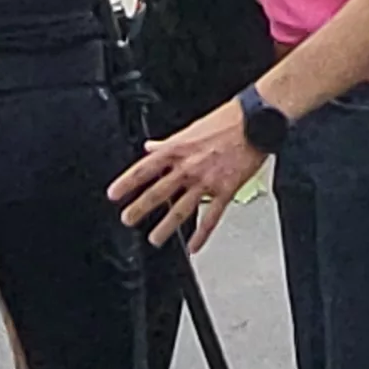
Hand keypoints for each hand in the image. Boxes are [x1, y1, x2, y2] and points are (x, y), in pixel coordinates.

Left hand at [113, 98, 269, 249]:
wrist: (255, 122)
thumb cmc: (226, 121)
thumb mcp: (190, 129)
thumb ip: (168, 143)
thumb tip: (149, 147)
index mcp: (178, 149)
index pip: (145, 168)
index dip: (126, 182)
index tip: (114, 195)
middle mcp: (188, 167)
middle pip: (158, 192)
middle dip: (140, 208)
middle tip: (127, 220)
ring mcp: (207, 181)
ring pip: (181, 208)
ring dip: (165, 226)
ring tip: (154, 239)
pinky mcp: (226, 190)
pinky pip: (211, 217)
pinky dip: (201, 234)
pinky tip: (193, 246)